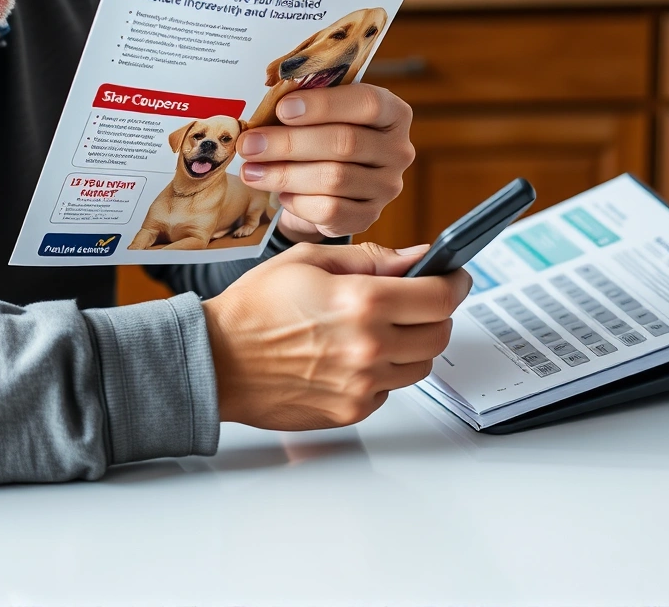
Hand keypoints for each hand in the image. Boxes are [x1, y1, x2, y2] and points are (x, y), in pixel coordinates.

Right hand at [202, 241, 471, 429]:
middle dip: (435, 313)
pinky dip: (382, 372)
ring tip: (377, 328)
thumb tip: (418, 257)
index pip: (440, 296)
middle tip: (417, 300)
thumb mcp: (309, 260)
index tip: (453, 276)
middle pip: (439, 334)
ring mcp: (362, 385)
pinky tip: (351, 355)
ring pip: (420, 365)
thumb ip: (372, 258)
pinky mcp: (351, 411)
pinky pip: (389, 389)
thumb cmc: (253, 309)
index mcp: (361, 302)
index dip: (454, 282)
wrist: (214, 360)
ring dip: (411, 344)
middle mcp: (368, 347)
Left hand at [236, 83, 414, 242]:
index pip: (367, 102)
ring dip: (285, 174)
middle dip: (290, 143)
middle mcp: (398, 150)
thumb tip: (264, 104)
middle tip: (251, 144)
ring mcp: (386, 187)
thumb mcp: (321, 113)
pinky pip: (330, 211)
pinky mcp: (368, 217)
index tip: (282, 108)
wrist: (332, 185)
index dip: (323, 105)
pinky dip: (299, 202)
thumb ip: (305, 104)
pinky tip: (280, 193)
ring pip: (334, 179)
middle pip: (345, 143)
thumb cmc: (324, 136)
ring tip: (251, 170)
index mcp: (392, 113)